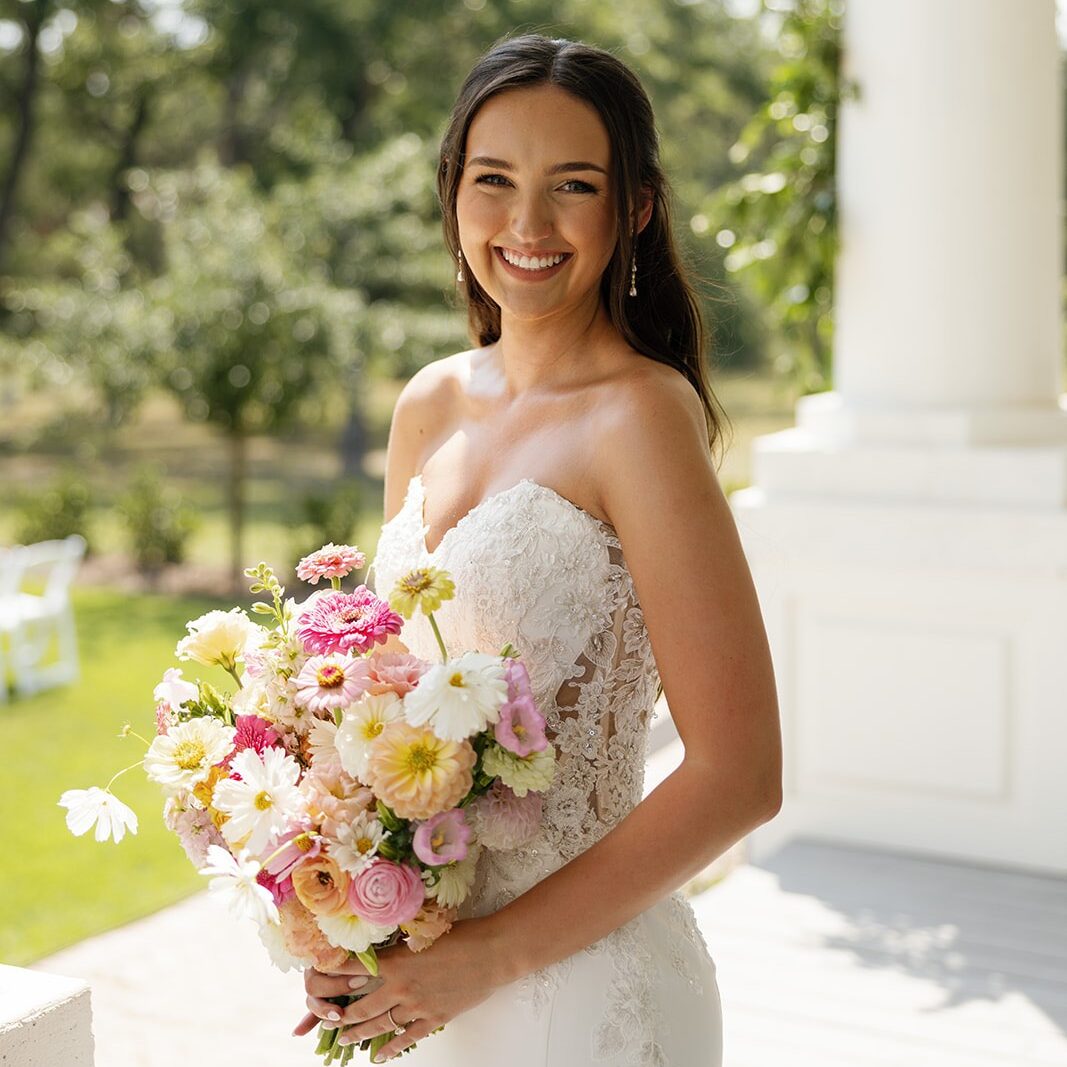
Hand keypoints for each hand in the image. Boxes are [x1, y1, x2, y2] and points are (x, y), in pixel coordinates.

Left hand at [292, 916, 509, 1061]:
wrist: (492, 952)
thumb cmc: (462, 935)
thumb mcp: (425, 933)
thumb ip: (400, 945)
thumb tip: (380, 949)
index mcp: (396, 961)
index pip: (353, 969)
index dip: (333, 974)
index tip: (318, 976)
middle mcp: (401, 987)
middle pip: (360, 1005)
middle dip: (340, 1013)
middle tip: (326, 1019)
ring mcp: (417, 1006)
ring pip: (379, 1024)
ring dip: (358, 1033)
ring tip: (343, 1039)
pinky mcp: (434, 1018)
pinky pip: (406, 1038)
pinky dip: (391, 1048)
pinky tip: (379, 1055)